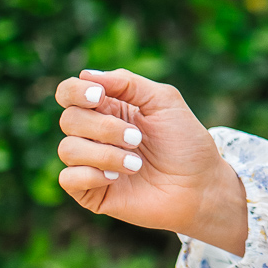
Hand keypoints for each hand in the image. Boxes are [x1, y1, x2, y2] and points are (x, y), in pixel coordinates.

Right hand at [55, 68, 248, 254]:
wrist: (200, 186)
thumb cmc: (186, 144)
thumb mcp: (164, 101)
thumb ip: (128, 83)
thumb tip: (86, 75)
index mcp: (108, 108)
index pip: (69, 92)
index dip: (75, 91)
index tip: (99, 96)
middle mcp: (94, 134)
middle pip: (69, 119)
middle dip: (104, 127)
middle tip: (137, 139)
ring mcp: (91, 164)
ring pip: (67, 149)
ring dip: (104, 154)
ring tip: (137, 164)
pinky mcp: (91, 192)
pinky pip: (68, 179)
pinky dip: (92, 175)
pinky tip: (118, 177)